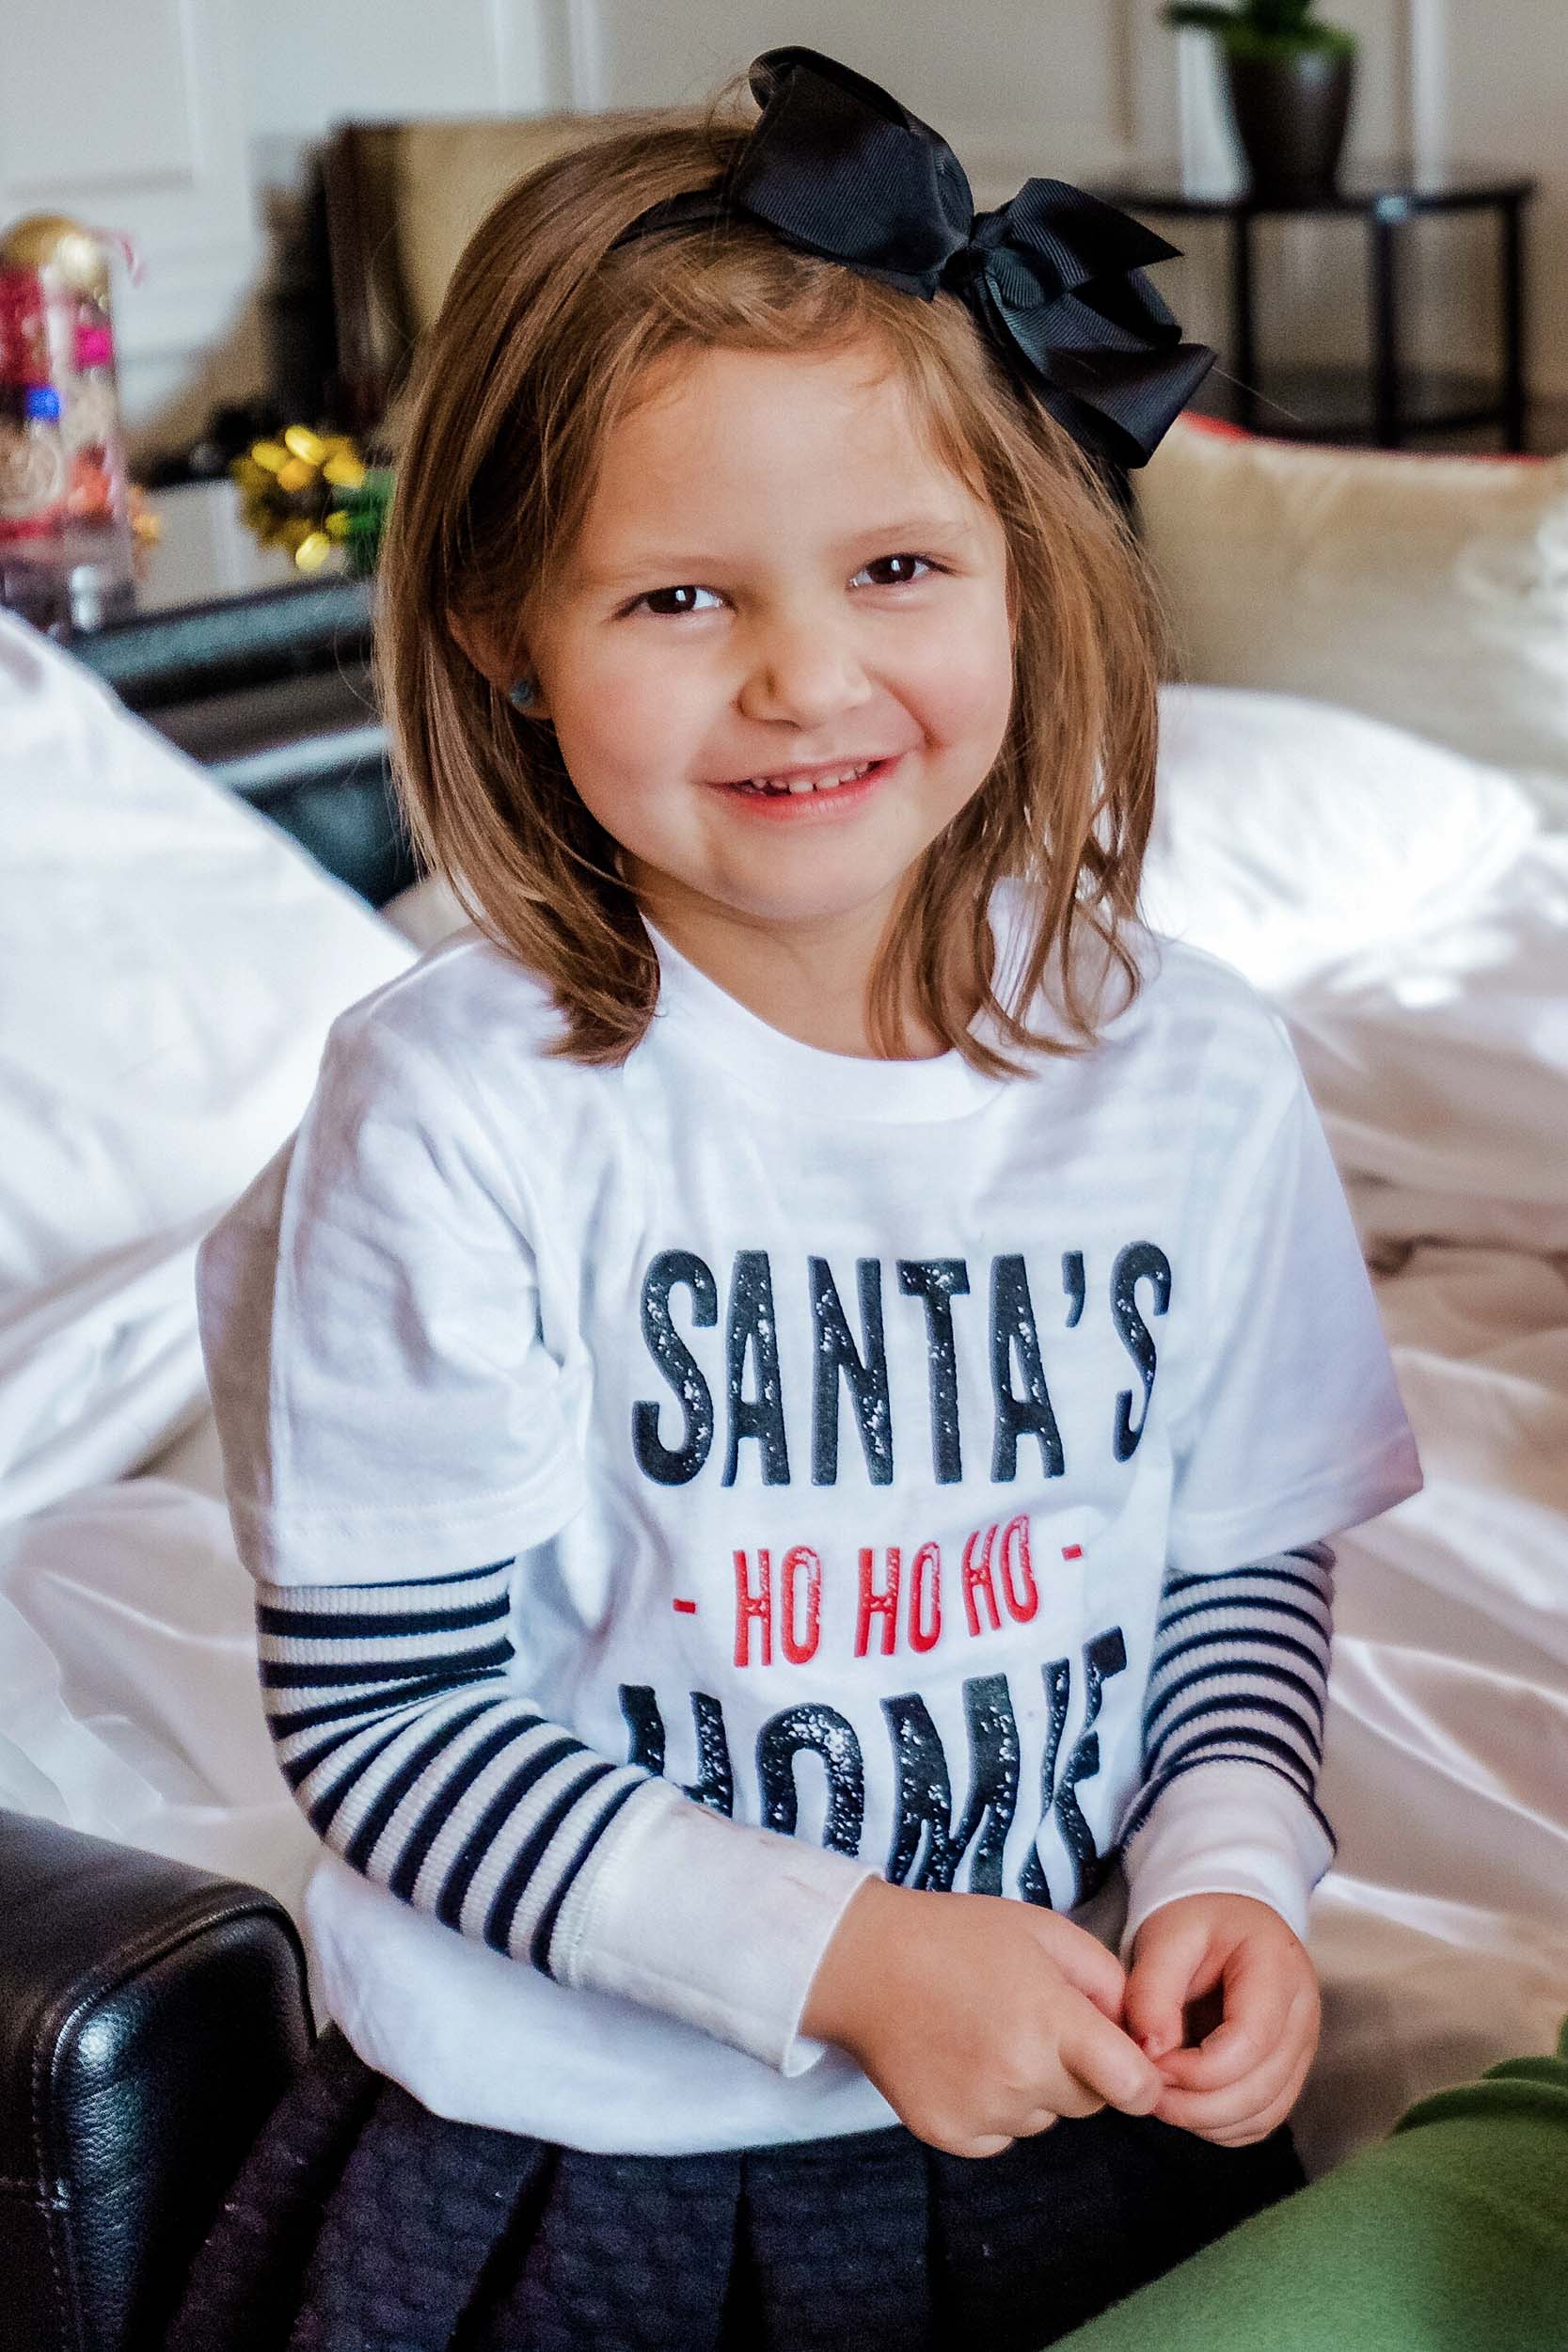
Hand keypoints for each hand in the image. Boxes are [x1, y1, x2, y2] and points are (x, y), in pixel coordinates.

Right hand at [802, 1878, 1162, 2158]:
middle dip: (1082, 2070)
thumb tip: (1135, 2029)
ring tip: (992, 2034)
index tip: (1129, 2063)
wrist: (867, 1963)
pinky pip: (1003, 2135)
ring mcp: (983, 2111)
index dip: (1143, 2079)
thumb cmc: (959, 1937)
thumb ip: (1106, 1978)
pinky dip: (997, 2108)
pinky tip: (966, 2060)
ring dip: (1036, 2088)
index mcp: (1052, 2022)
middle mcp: (1022, 2076)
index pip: (1135, 2087)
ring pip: (1045, 2118)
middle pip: (1091, 2103)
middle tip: (1037, 2022)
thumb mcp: (1044, 1931)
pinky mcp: (950, 2135)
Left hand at [1123, 1893, 1320, 2146]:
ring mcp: (1301, 2048)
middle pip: (1261, 2088)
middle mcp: (1302, 2015)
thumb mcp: (1166, 1936)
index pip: (1251, 2041)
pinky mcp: (1288, 2072)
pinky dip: (1223, 2126)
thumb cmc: (1197, 1923)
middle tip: (1148, 2089)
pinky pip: (1262, 2119)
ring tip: (1161, 2096)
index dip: (1198, 2069)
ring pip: (1264, 2113)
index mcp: (1277, 1968)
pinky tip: (1187, 2104)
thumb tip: (1151, 2052)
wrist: (1227, 1919)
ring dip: (1208, 2120)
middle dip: (1197, 2105)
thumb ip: (1152, 1990)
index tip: (1152, 2061)